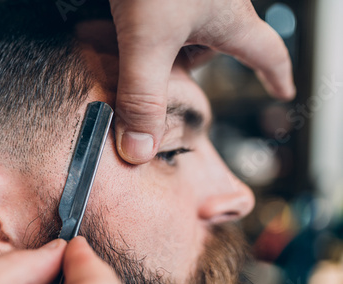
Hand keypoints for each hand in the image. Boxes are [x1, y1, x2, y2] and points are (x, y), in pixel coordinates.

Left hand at [109, 0, 295, 163]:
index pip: (266, 54)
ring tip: (134, 56)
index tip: (283, 91)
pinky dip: (144, 29)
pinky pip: (159, 16)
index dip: (276, 76)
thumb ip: (142, 94)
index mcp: (228, 19)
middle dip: (191, 69)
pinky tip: (120, 27)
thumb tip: (140, 149)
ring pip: (182, 31)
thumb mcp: (147, 38)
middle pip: (212, 47)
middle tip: (169, 87)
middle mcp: (215, 3)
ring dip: (162, 47)